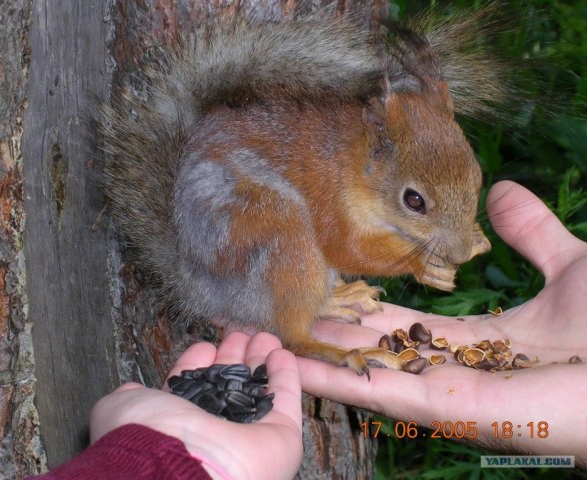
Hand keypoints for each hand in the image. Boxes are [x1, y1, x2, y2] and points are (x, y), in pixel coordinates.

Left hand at [91, 332, 302, 479]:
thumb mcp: (121, 407)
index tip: (205, 344)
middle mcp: (213, 429)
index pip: (193, 388)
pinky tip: (283, 352)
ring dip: (262, 360)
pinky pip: (286, 399)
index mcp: (178, 423)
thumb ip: (129, 396)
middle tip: (241, 332)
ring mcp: (248, 433)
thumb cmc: (147, 435)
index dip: (199, 363)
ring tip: (265, 335)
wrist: (178, 468)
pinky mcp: (281, 436)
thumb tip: (131, 390)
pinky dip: (287, 375)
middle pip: (228, 385)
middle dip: (235, 356)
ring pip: (259, 390)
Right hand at [299, 180, 586, 466]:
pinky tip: (296, 369)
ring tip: (274, 341)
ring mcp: (450, 392)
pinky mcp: (450, 409)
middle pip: (381, 351)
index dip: (371, 310)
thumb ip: (532, 233)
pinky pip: (382, 395)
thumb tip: (501, 189)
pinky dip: (336, 384)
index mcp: (485, 339)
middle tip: (287, 315)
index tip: (335, 293)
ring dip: (322, 361)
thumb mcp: (571, 265)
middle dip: (335, 336)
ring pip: (370, 375)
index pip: (410, 325)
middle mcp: (459, 368)